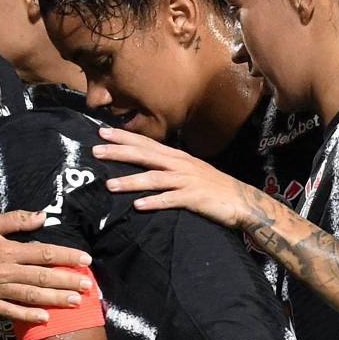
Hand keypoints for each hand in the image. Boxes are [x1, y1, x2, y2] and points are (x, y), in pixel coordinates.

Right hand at [0, 212, 91, 325]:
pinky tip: (45, 318)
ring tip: (76, 302)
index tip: (86, 260)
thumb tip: (43, 216)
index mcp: (8, 249)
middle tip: (89, 286)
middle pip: (43, 276)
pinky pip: (10, 311)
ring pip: (31, 295)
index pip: (44, 253)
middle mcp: (5, 270)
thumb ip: (16, 219)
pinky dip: (28, 315)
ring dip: (55, 298)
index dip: (67, 256)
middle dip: (68, 281)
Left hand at [93, 126, 271, 230]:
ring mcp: (187, 180)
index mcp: (177, 157)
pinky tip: (138, 206)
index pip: (146, 143)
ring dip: (131, 181)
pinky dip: (154, 202)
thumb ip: (167, 168)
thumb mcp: (188, 172)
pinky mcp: (195, 198)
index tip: (102, 133)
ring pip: (154, 178)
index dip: (124, 137)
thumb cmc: (212, 188)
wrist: (242, 201)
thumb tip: (145, 167)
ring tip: (110, 185)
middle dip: (120, 152)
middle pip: (145, 155)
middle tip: (96, 151)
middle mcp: (180, 165)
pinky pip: (171, 200)